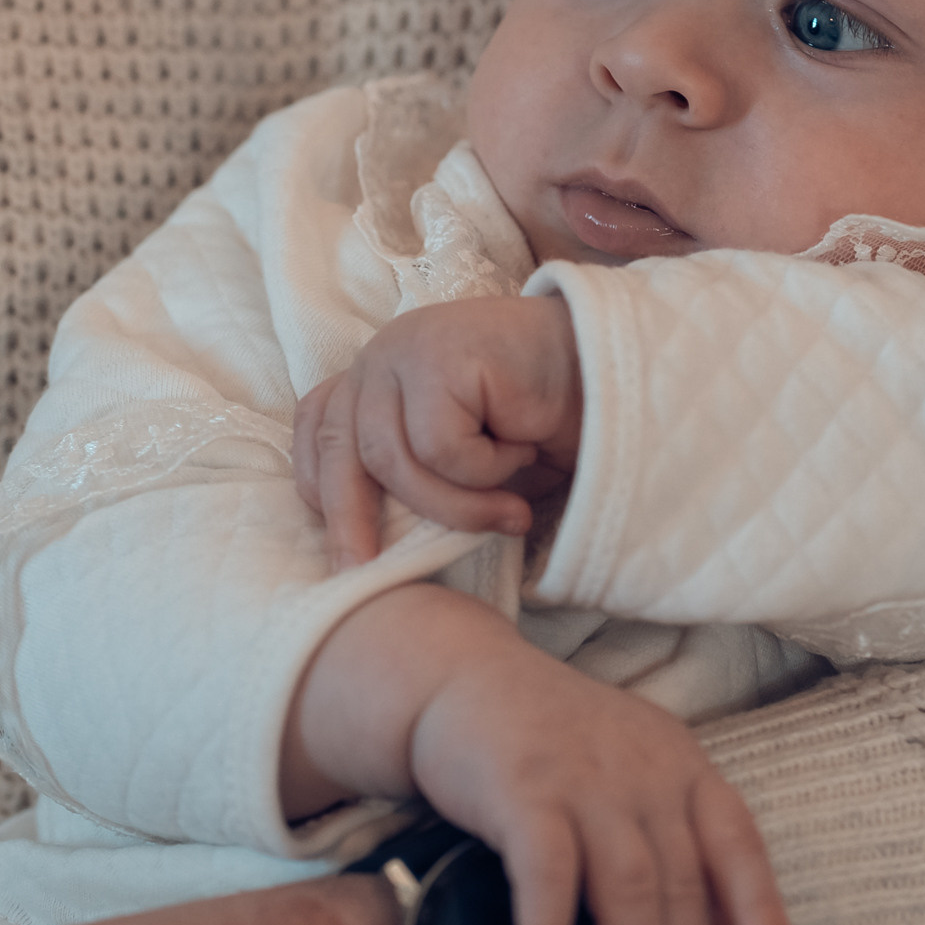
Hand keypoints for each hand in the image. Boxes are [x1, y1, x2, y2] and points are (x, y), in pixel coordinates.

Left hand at [294, 295, 584, 568]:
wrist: (605, 372)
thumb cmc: (536, 421)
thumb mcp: (460, 459)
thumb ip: (410, 477)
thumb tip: (364, 548)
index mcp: (377, 375)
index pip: (319, 427)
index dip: (319, 487)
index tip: (340, 545)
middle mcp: (382, 357)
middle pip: (342, 451)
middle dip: (351, 521)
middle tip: (365, 574)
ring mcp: (405, 350)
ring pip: (392, 460)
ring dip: (454, 504)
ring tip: (508, 513)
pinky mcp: (439, 356)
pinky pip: (439, 448)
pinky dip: (485, 469)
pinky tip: (523, 446)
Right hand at [410, 638, 796, 924]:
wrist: (463, 678)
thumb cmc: (553, 738)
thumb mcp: (636, 765)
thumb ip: (682, 835)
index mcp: (681, 766)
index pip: (738, 841)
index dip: (762, 909)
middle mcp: (644, 772)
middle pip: (680, 887)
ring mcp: (585, 779)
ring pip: (627, 889)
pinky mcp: (522, 789)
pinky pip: (544, 872)